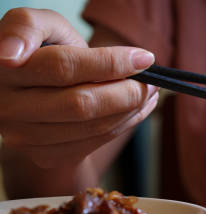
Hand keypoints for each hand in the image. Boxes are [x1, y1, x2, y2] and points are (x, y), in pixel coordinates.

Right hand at [0, 8, 157, 167]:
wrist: (36, 90)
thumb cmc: (43, 50)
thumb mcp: (40, 27)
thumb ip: (28, 25)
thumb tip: (12, 54)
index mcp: (4, 70)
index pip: (63, 68)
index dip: (108, 63)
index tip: (144, 58)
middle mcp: (8, 108)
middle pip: (81, 104)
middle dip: (126, 92)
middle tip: (152, 81)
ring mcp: (25, 137)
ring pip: (92, 128)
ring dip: (131, 111)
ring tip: (150, 93)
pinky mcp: (45, 156)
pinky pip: (94, 144)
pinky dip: (123, 126)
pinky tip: (136, 110)